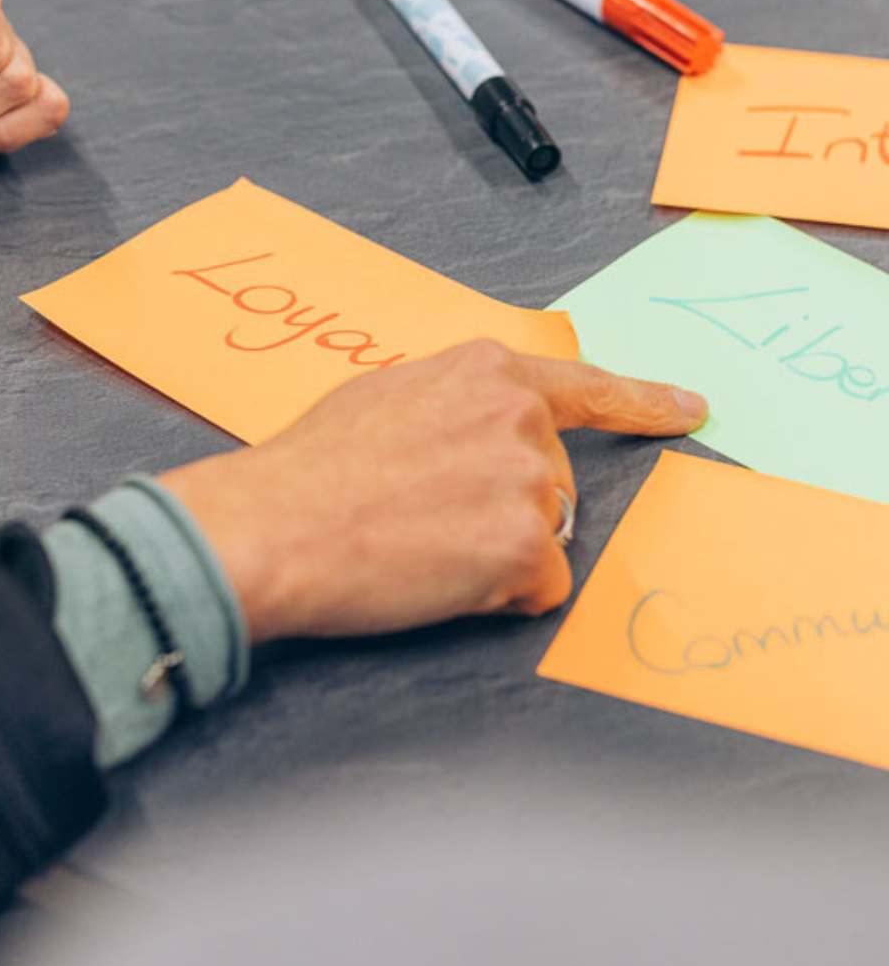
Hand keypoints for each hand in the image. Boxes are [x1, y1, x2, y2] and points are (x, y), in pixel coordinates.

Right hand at [160, 340, 707, 642]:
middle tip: (428, 518)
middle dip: (509, 508)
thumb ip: (454, 401)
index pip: (586, 387)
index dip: (644, 402)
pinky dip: (497, 593)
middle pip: (554, 482)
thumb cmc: (311, 465)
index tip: (689, 408)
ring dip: (499, 553)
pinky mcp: (528, 546)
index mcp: (488, 372)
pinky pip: (537, 586)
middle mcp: (522, 417)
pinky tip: (439, 576)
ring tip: (422, 545)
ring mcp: (530, 481)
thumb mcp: (386, 396)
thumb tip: (471, 426)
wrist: (276, 525)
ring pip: (544, 537)